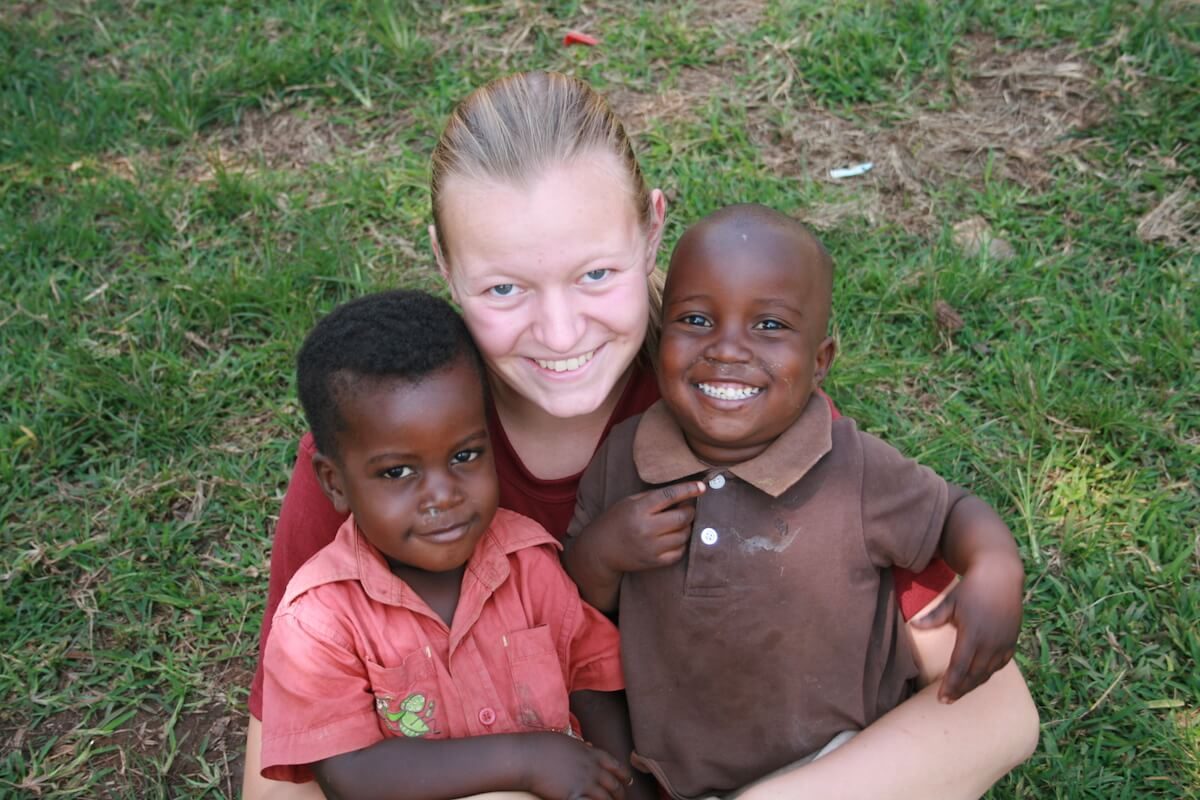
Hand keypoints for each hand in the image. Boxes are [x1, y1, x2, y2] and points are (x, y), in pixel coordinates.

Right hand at [520, 732, 630, 799]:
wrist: (528, 757)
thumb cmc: (542, 746)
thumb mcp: (566, 741)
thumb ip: (581, 746)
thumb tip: (588, 746)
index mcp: (590, 753)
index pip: (614, 764)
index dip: (623, 773)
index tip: (627, 780)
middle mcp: (591, 768)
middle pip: (614, 783)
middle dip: (620, 793)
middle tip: (621, 797)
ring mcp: (584, 782)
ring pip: (606, 797)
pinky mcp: (574, 795)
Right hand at [584, 481, 705, 576]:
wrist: (600, 551)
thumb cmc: (615, 521)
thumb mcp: (629, 502)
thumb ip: (653, 496)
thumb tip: (681, 493)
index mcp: (639, 509)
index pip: (669, 496)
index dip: (688, 490)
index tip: (702, 487)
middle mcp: (646, 529)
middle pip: (682, 518)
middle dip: (690, 511)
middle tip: (688, 508)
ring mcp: (651, 548)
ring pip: (683, 535)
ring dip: (687, 527)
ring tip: (680, 523)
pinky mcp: (654, 562)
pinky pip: (679, 552)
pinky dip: (682, 543)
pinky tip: (675, 538)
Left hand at [910, 559, 1023, 702]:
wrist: (1001, 577)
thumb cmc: (971, 589)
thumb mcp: (950, 602)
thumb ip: (933, 618)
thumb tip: (914, 626)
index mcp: (973, 635)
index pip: (960, 668)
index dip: (951, 685)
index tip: (942, 698)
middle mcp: (990, 643)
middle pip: (974, 675)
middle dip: (961, 690)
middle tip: (947, 700)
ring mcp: (1003, 644)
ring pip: (988, 672)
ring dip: (974, 684)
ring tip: (960, 691)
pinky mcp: (1012, 641)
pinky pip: (1000, 664)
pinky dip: (989, 673)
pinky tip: (979, 676)